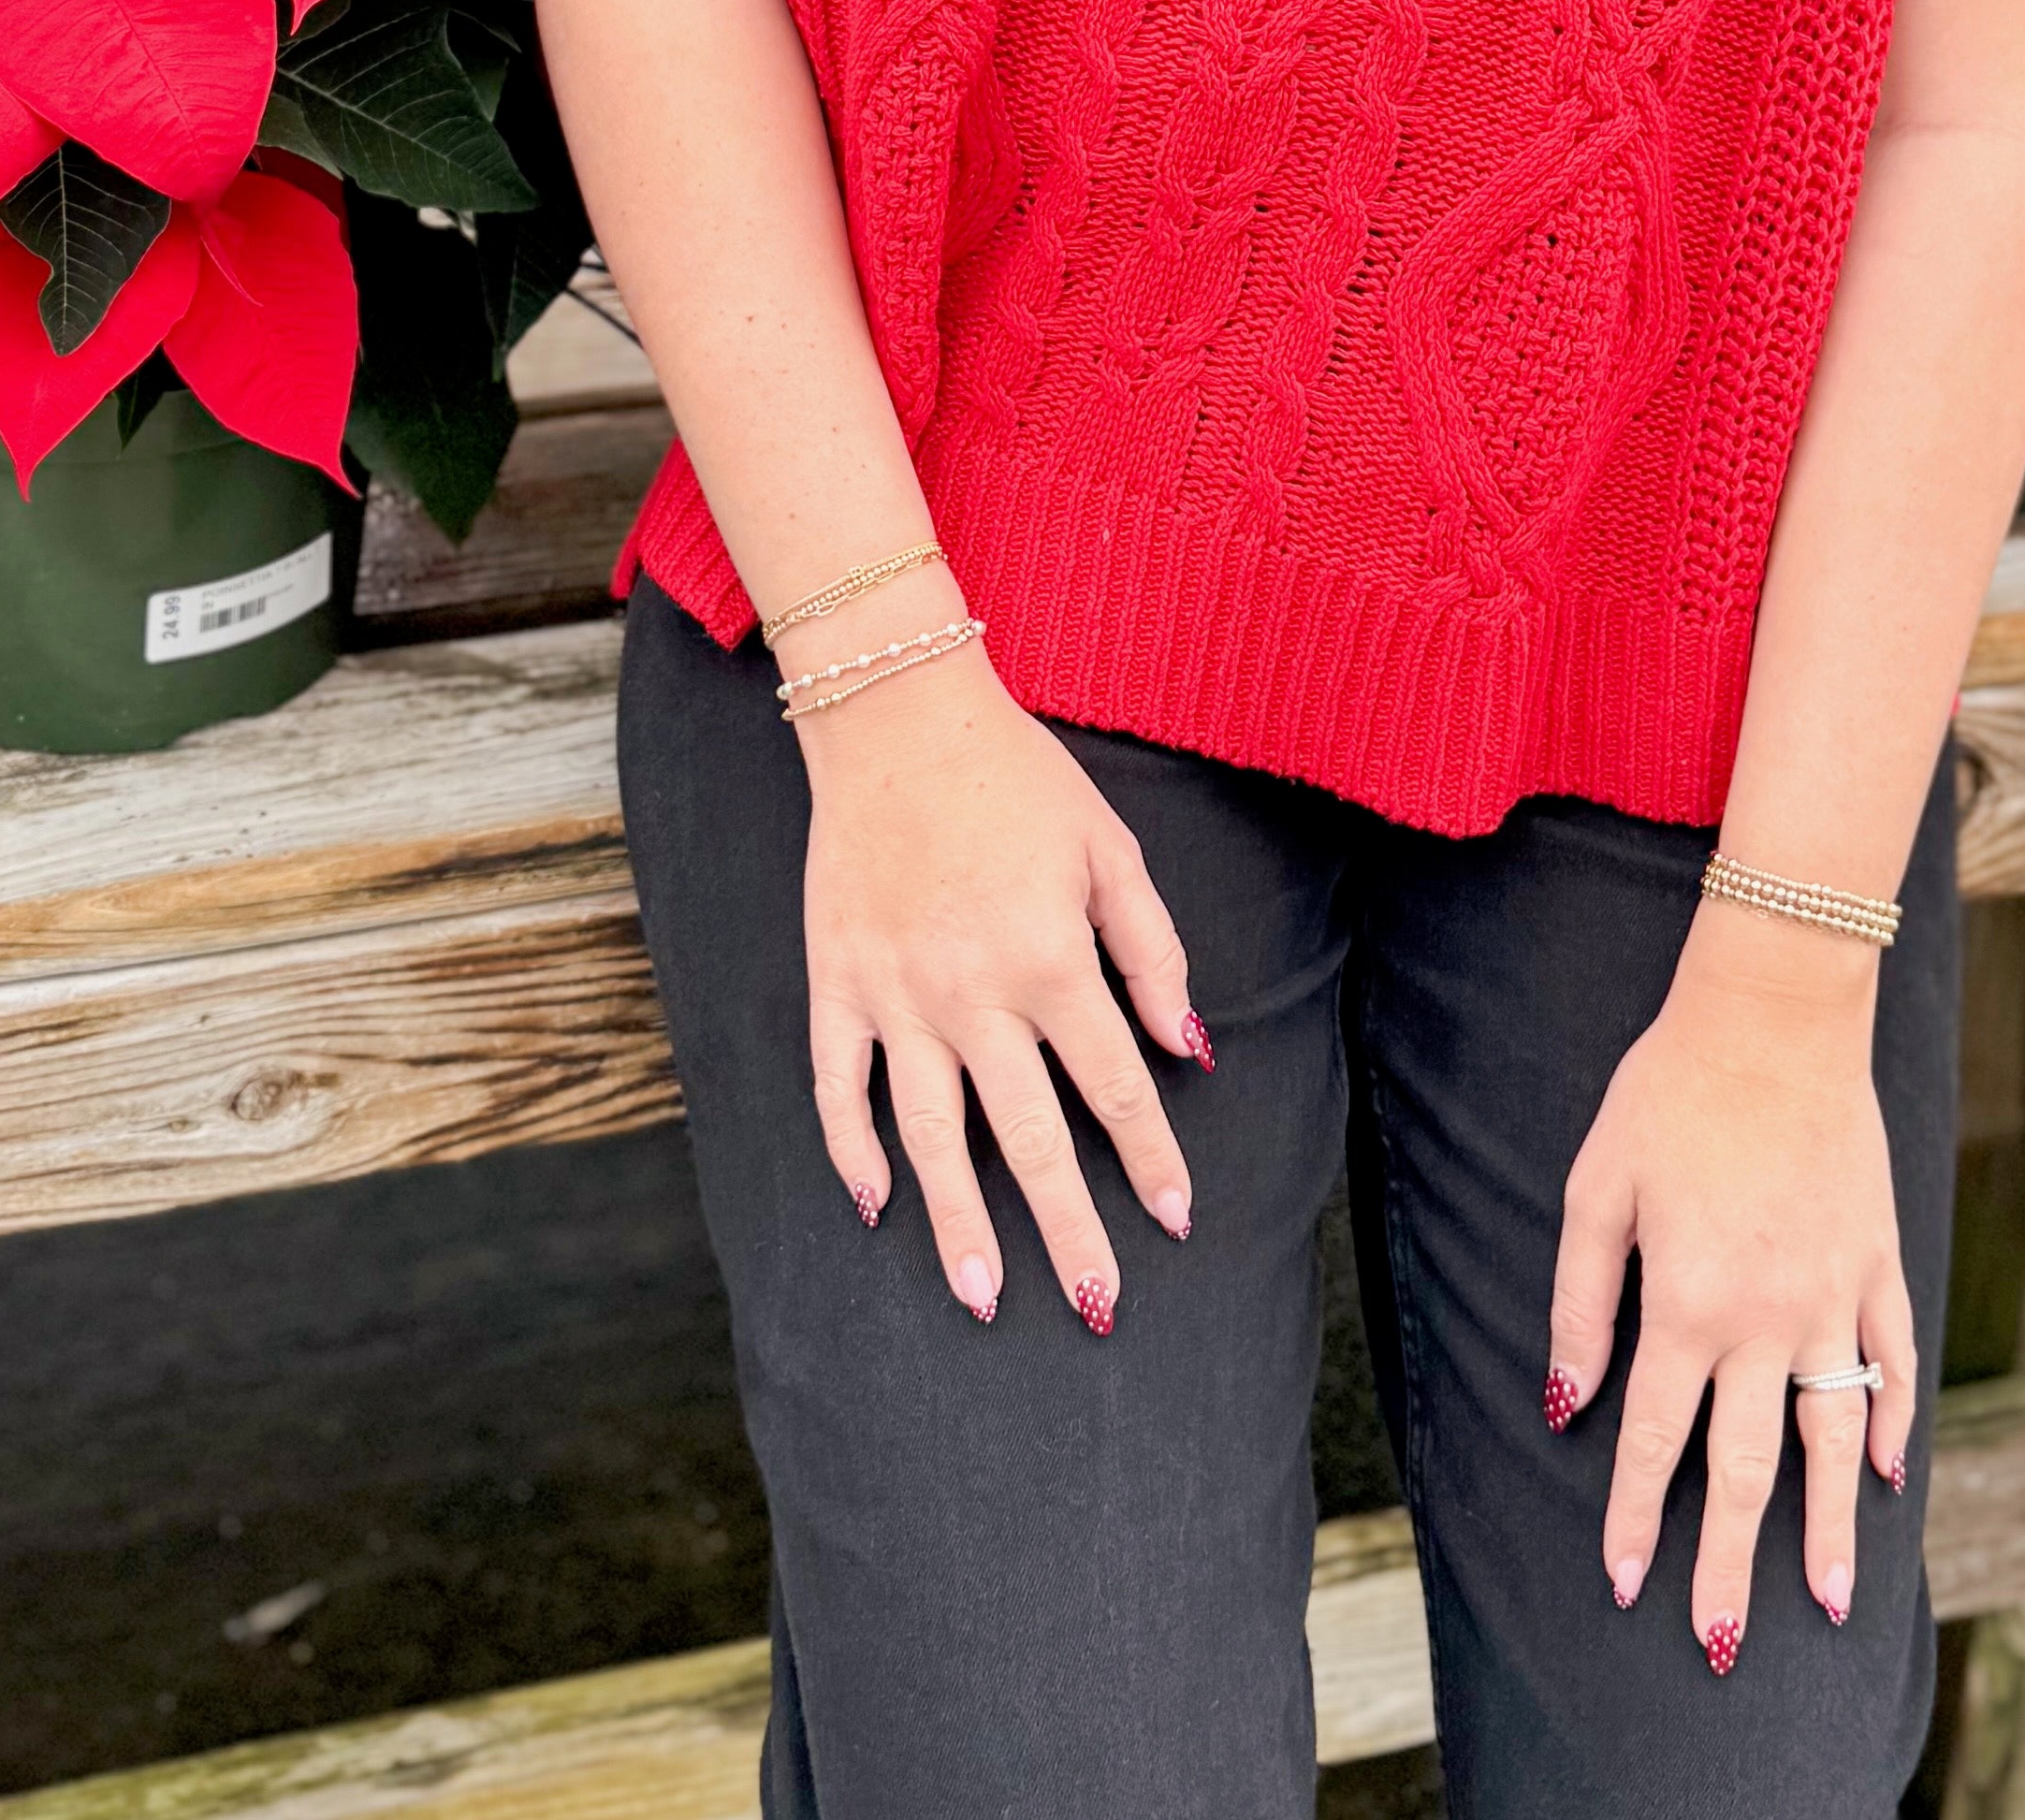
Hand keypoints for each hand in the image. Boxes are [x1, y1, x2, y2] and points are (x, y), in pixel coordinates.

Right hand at [796, 640, 1206, 1329]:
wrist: (898, 717)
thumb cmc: (1019, 780)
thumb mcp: (1111, 850)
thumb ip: (1152, 954)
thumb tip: (1187, 1049)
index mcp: (1051, 961)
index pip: (1115, 1088)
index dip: (1151, 1159)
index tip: (1175, 1220)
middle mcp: (974, 996)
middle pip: (1031, 1138)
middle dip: (1069, 1230)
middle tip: (1095, 1307)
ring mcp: (896, 997)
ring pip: (932, 1138)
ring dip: (959, 1225)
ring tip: (983, 1301)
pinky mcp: (837, 983)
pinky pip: (840, 1087)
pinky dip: (853, 1151)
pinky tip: (876, 1204)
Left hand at [1547, 916, 1914, 1666]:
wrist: (1775, 1015)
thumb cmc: (1669, 1091)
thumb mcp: (1596, 1187)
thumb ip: (1579, 1304)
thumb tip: (1569, 1405)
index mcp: (1686, 1306)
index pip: (1654, 1443)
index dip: (1637, 1521)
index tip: (1626, 1585)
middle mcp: (1764, 1321)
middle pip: (1748, 1469)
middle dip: (1731, 1565)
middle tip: (1723, 1646)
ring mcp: (1831, 1296)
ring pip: (1833, 1438)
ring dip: (1828, 1528)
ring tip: (1826, 1602)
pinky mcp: (1876, 1260)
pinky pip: (1892, 1360)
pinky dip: (1893, 1422)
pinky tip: (1885, 1476)